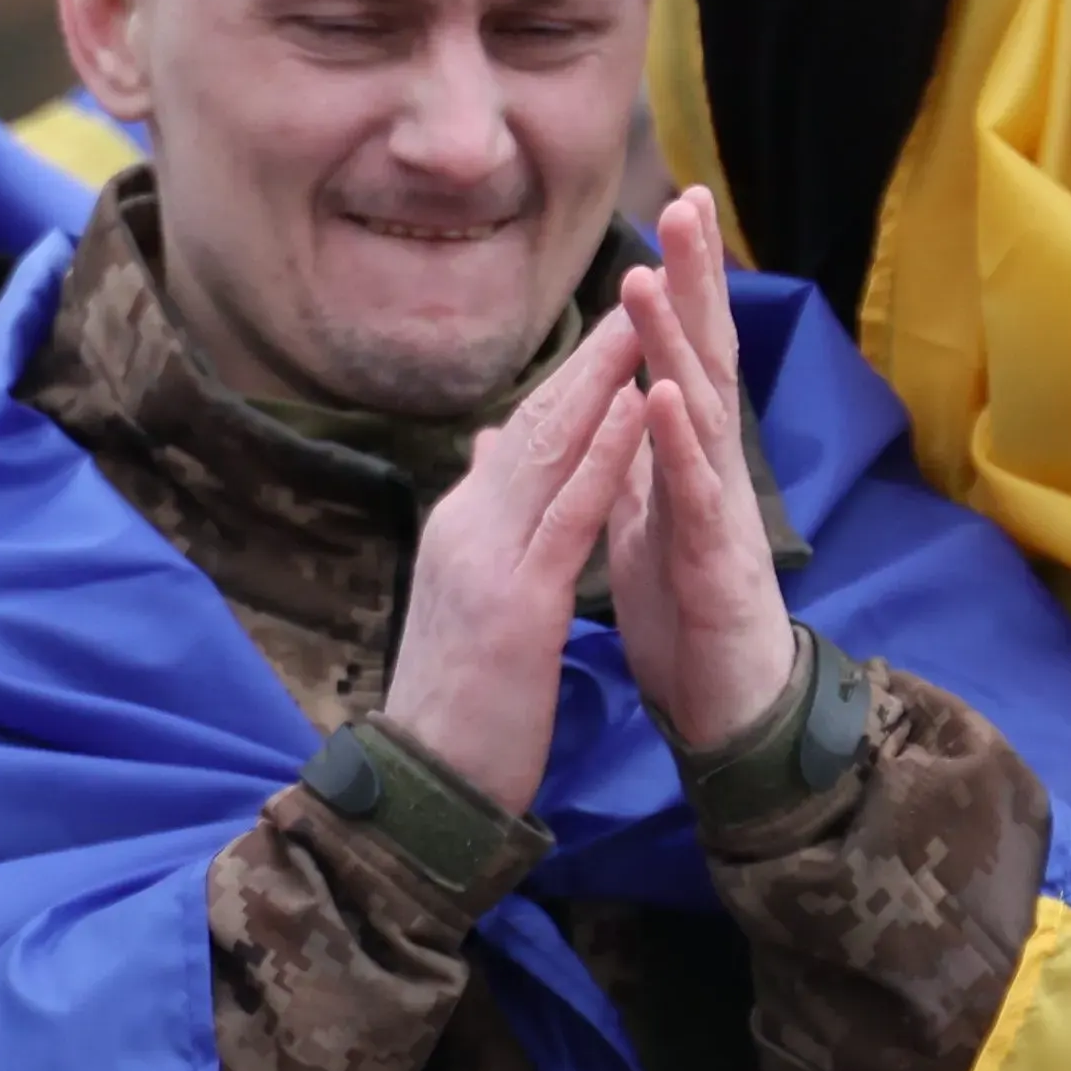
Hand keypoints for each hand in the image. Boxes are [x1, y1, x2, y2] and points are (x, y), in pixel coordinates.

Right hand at [381, 292, 644, 818]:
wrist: (424, 787)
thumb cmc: (455, 703)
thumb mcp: (468, 599)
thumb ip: (482, 517)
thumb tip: (490, 447)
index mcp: (462, 527)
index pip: (525, 434)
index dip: (573, 374)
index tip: (617, 320)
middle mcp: (468, 526)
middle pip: (538, 422)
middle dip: (593, 353)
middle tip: (643, 283)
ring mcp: (488, 560)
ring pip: (553, 451)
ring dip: (603, 380)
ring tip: (647, 316)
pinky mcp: (518, 603)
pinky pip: (569, 515)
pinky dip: (604, 457)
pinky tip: (634, 410)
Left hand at [598, 189, 795, 761]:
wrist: (727, 705)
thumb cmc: (690, 613)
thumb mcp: (645, 522)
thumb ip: (630, 462)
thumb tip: (610, 404)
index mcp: (690, 455)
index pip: (685, 351)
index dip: (681, 283)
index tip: (671, 207)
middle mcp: (715, 466)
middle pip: (707, 355)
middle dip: (696, 278)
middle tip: (684, 200)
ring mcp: (722, 507)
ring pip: (701, 408)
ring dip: (674, 341)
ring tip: (650, 276)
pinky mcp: (717, 557)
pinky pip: (697, 490)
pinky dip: (678, 439)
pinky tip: (662, 392)